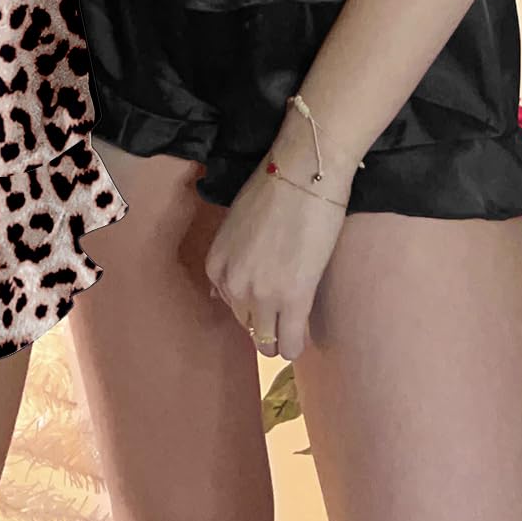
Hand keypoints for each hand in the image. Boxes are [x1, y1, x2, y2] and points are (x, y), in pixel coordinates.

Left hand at [204, 158, 349, 365]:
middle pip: (247, 324)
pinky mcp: (294, 300)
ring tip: (292, 328)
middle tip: (282, 308)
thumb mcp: (235, 225)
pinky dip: (295, 345)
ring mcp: (263, 295)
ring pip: (266, 343)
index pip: (229, 304)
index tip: (266, 296)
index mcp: (217, 264)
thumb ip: (229, 259)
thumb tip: (220, 295)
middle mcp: (234, 284)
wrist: (304, 175)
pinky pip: (290, 343)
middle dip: (263, 320)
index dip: (250, 303)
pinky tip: (302, 337)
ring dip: (278, 339)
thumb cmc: (272, 189)